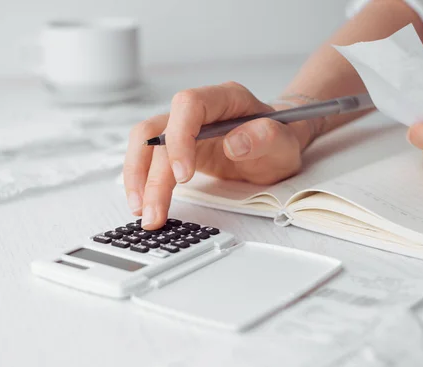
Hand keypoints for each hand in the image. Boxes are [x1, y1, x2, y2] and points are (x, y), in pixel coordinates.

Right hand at [123, 82, 309, 228]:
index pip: (189, 105)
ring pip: (146, 144)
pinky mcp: (176, 148)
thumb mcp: (283, 144)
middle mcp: (199, 109)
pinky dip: (143, 181)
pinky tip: (145, 203)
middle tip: (154, 212)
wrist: (274, 146)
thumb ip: (266, 138)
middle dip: (152, 175)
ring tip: (143, 213)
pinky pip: (150, 159)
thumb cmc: (278, 141)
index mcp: (225, 98)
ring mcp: (184, 128)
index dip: (180, 137)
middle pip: (159, 131)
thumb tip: (234, 143)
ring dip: (138, 179)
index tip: (183, 175)